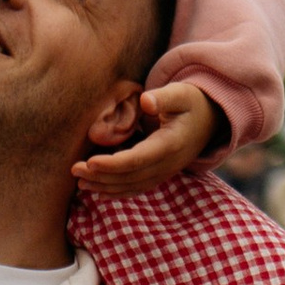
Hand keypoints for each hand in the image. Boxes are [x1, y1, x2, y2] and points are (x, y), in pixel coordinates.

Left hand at [72, 82, 220, 196]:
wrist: (211, 120)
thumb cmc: (191, 102)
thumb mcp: (181, 94)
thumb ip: (164, 97)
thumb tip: (146, 101)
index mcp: (170, 145)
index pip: (137, 160)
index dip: (112, 164)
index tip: (90, 162)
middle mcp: (167, 165)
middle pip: (130, 177)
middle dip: (100, 176)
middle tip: (74, 170)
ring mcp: (164, 173)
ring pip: (131, 186)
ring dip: (104, 186)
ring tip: (80, 182)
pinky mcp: (160, 174)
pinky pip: (136, 188)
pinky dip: (116, 191)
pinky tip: (97, 190)